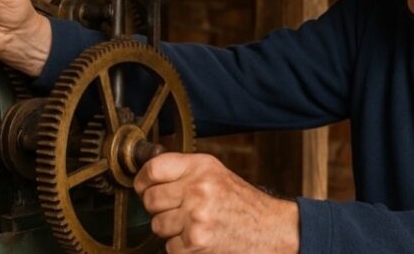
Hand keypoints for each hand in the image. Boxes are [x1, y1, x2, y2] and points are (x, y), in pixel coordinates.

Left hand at [135, 153, 298, 253]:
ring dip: (170, 230)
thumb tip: (147, 176)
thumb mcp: (217, 175)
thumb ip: (185, 172)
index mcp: (202, 167)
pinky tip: (199, 240)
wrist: (270, 231)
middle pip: (150, 199)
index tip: (144, 187)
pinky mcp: (196, 243)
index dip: (143, 180)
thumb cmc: (243, 205)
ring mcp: (196, 216)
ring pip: (157, 225)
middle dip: (158, 209)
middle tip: (177, 211)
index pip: (153, 169)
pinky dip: (181, 248)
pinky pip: (169, 247)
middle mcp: (198, 188)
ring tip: (192, 226)